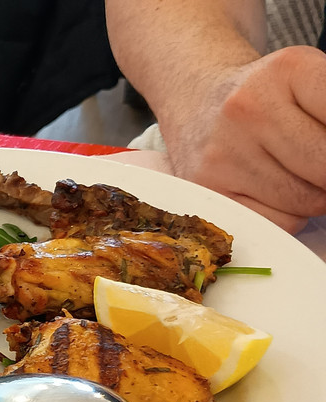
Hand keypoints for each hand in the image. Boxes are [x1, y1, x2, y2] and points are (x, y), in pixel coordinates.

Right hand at [161, 46, 325, 232]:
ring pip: (305, 201)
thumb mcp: (307, 80)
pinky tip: (270, 191)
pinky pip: (277, 222)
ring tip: (291, 172)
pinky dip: (286, 214)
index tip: (325, 148)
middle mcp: (248, 110)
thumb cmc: (264, 97)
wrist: (197, 101)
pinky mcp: (209, 190)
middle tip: (318, 162)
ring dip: (311, 195)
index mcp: (287, 70)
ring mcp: (223, 154)